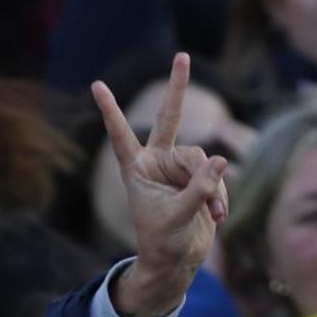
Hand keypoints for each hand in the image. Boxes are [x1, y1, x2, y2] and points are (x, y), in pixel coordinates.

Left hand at [93, 53, 230, 316]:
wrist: (176, 260)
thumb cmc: (163, 242)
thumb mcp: (178, 217)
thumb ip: (198, 189)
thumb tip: (220, 160)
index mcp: (136, 169)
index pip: (121, 134)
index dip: (111, 110)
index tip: (96, 85)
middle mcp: (157, 162)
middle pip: (170, 118)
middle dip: (178, 87)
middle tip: (182, 55)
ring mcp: (180, 168)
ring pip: (203, 157)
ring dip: (212, 186)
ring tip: (212, 212)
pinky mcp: (200, 177)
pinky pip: (216, 173)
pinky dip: (220, 193)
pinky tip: (218, 214)